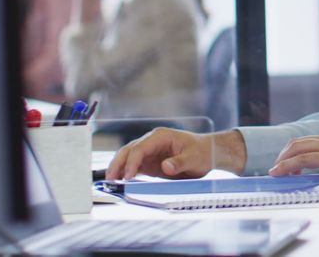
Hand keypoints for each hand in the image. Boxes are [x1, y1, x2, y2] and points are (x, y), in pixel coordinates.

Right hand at [106, 128, 245, 179]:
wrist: (208, 154)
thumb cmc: (202, 152)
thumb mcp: (195, 158)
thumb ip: (180, 162)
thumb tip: (165, 166)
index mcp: (161, 136)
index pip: (140, 148)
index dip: (132, 162)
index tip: (127, 176)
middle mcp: (152, 142)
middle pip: (129, 150)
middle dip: (118, 164)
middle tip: (110, 179)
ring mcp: (149, 152)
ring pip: (128, 157)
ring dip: (118, 168)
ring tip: (110, 182)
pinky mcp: (150, 162)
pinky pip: (134, 167)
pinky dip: (126, 173)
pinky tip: (120, 182)